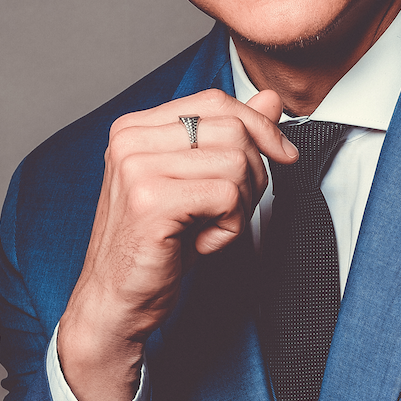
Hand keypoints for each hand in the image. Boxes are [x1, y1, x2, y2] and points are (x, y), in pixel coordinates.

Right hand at [57, 86, 297, 400]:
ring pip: (237, 162)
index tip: (284, 154)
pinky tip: (202, 244)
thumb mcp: (198, 183)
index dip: (260, 125)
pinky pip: (228, 196)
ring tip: (210, 229)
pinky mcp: (151, 200)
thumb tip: (270, 99)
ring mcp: (137, 167)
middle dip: (253, 175)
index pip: (215, 102)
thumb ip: (230, 138)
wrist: (116, 301)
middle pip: (233, 130)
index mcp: (135, 127)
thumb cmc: (157, 245)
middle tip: (229, 212)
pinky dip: (230, 227)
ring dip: (241, 206)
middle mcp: (131, 139)